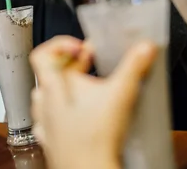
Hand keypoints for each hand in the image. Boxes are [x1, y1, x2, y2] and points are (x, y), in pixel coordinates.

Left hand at [30, 36, 157, 168]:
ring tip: (86, 88)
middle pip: (50, 73)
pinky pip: (50, 120)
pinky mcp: (51, 141)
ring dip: (65, 88)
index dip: (60, 44)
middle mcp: (44, 102)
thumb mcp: (121, 92)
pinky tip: (79, 116)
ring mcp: (45, 123)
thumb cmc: (95, 138)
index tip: (81, 47)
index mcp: (53, 85)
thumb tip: (145, 48)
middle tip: (93, 62)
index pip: (42, 53)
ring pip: (48, 96)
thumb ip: (134, 66)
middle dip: (74, 64)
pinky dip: (62, 113)